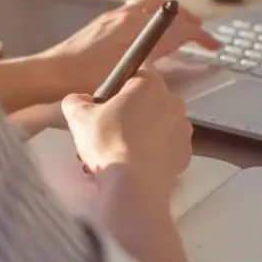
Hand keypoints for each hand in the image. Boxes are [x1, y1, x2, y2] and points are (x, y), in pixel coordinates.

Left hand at [37, 0, 220, 100]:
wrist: (48, 74)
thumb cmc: (82, 77)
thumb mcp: (127, 70)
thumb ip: (154, 54)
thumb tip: (176, 42)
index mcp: (133, 27)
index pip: (176, 26)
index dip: (199, 35)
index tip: (213, 45)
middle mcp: (124, 17)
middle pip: (166, 10)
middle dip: (188, 21)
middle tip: (202, 34)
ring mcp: (112, 19)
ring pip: (150, 6)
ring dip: (170, 15)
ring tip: (181, 24)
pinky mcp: (103, 25)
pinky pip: (135, 10)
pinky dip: (152, 16)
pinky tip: (150, 28)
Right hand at [61, 67, 192, 198]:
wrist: (133, 186)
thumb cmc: (107, 142)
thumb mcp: (79, 118)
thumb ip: (75, 101)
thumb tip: (78, 99)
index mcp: (150, 85)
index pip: (135, 75)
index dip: (118, 89)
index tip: (105, 107)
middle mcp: (173, 102)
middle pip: (148, 102)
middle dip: (130, 114)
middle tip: (108, 133)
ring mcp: (183, 129)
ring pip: (158, 126)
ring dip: (142, 134)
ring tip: (119, 154)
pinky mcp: (186, 154)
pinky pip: (166, 148)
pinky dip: (154, 153)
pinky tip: (136, 165)